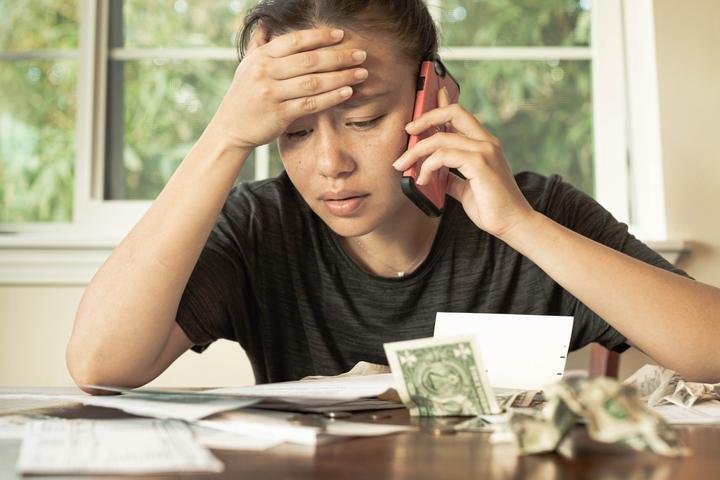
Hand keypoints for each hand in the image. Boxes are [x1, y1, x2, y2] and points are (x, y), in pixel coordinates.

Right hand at [206, 26, 368, 150]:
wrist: (230, 129)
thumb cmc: (243, 96)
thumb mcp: (246, 66)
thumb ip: (259, 44)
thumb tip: (266, 22)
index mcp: (261, 58)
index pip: (295, 42)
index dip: (320, 37)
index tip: (341, 35)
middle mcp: (265, 73)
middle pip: (309, 61)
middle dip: (339, 57)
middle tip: (361, 54)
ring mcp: (272, 94)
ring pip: (313, 82)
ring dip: (341, 77)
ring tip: (361, 73)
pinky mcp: (280, 114)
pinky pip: (311, 103)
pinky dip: (331, 97)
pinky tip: (348, 92)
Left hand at [392, 88, 535, 238]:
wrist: (512, 224)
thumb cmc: (491, 208)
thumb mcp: (466, 188)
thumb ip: (452, 178)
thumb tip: (434, 176)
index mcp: (484, 144)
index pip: (461, 115)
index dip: (443, 102)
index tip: (428, 96)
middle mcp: (486, 142)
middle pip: (453, 113)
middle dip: (425, 117)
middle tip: (407, 131)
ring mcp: (485, 151)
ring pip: (441, 138)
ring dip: (416, 151)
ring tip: (403, 166)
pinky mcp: (480, 164)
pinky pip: (444, 156)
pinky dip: (427, 166)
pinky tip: (422, 180)